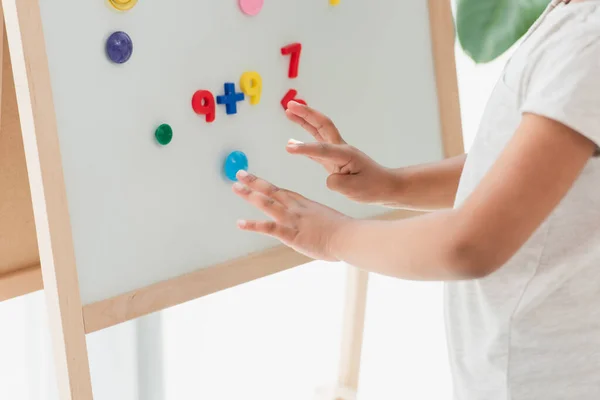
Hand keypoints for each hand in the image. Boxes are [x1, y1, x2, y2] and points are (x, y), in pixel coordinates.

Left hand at [232, 169, 351, 260]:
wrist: (350, 236)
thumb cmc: (346, 232)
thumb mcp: (330, 223)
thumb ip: (319, 224)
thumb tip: (318, 230)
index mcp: (306, 205)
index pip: (283, 193)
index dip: (268, 186)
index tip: (257, 181)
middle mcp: (297, 209)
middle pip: (272, 192)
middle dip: (255, 182)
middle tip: (239, 173)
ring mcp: (293, 220)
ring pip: (267, 203)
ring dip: (250, 195)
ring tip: (235, 187)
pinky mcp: (291, 234)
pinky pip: (268, 228)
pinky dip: (253, 225)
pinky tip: (240, 223)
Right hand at [285, 101, 399, 204]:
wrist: (385, 185)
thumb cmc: (372, 187)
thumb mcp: (354, 189)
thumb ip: (337, 183)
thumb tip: (328, 177)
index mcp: (346, 155)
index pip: (322, 149)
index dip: (305, 148)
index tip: (289, 148)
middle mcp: (341, 149)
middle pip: (322, 125)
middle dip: (306, 114)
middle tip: (289, 105)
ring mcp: (337, 152)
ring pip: (318, 131)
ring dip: (304, 120)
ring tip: (288, 111)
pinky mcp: (334, 160)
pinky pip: (317, 147)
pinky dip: (305, 141)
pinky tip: (292, 141)